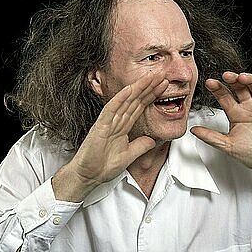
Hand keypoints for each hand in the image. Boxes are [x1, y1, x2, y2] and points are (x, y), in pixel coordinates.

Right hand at [53, 73, 168, 201]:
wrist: (88, 176)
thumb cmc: (102, 166)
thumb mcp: (128, 156)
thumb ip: (140, 146)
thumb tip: (152, 140)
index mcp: (121, 127)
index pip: (139, 107)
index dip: (151, 96)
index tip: (163, 86)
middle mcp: (115, 121)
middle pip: (134, 100)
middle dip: (148, 87)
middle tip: (160, 75)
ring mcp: (107, 122)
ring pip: (125, 101)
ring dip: (138, 88)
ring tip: (151, 77)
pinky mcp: (100, 126)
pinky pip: (111, 110)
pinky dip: (120, 99)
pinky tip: (129, 89)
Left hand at [191, 72, 251, 190]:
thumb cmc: (251, 153)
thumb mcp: (227, 145)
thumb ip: (211, 137)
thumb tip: (193, 130)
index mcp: (236, 113)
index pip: (225, 96)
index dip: (218, 89)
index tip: (209, 83)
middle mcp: (249, 107)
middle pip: (240, 88)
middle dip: (233, 80)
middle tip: (226, 75)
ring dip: (250, 80)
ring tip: (242, 77)